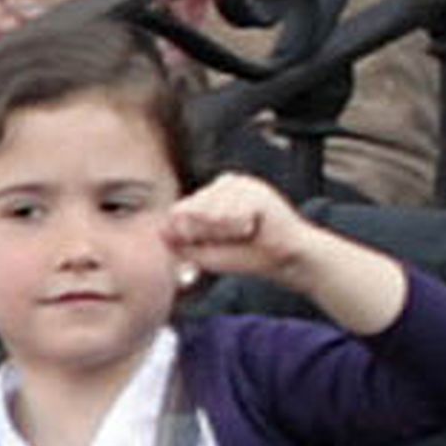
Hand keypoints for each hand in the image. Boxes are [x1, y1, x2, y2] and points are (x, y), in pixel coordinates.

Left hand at [164, 172, 314, 283]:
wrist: (285, 261)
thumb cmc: (248, 257)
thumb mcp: (206, 254)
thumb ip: (182, 244)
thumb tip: (160, 230)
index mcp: (209, 197)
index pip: (180, 210)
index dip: (189, 233)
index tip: (209, 244)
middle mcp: (223, 185)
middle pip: (192, 209)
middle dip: (207, 233)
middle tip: (232, 238)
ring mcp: (241, 184)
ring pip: (210, 211)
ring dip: (225, 231)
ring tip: (245, 232)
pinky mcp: (256, 190)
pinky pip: (232, 212)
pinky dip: (239, 227)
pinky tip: (253, 227)